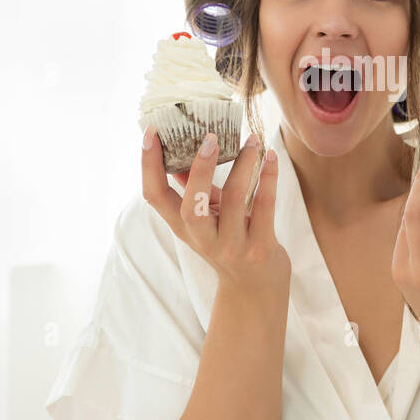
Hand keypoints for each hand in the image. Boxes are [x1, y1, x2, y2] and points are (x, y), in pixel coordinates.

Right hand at [142, 128, 291, 294]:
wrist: (254, 287)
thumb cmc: (228, 241)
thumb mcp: (204, 218)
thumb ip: (193, 188)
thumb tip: (181, 148)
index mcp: (182, 227)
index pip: (154, 196)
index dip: (148, 165)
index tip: (151, 132)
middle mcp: (203, 239)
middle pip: (192, 206)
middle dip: (200, 169)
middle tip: (211, 136)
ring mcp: (232, 246)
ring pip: (234, 200)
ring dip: (244, 164)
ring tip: (253, 140)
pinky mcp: (260, 247)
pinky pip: (264, 207)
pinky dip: (268, 178)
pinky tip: (270, 156)